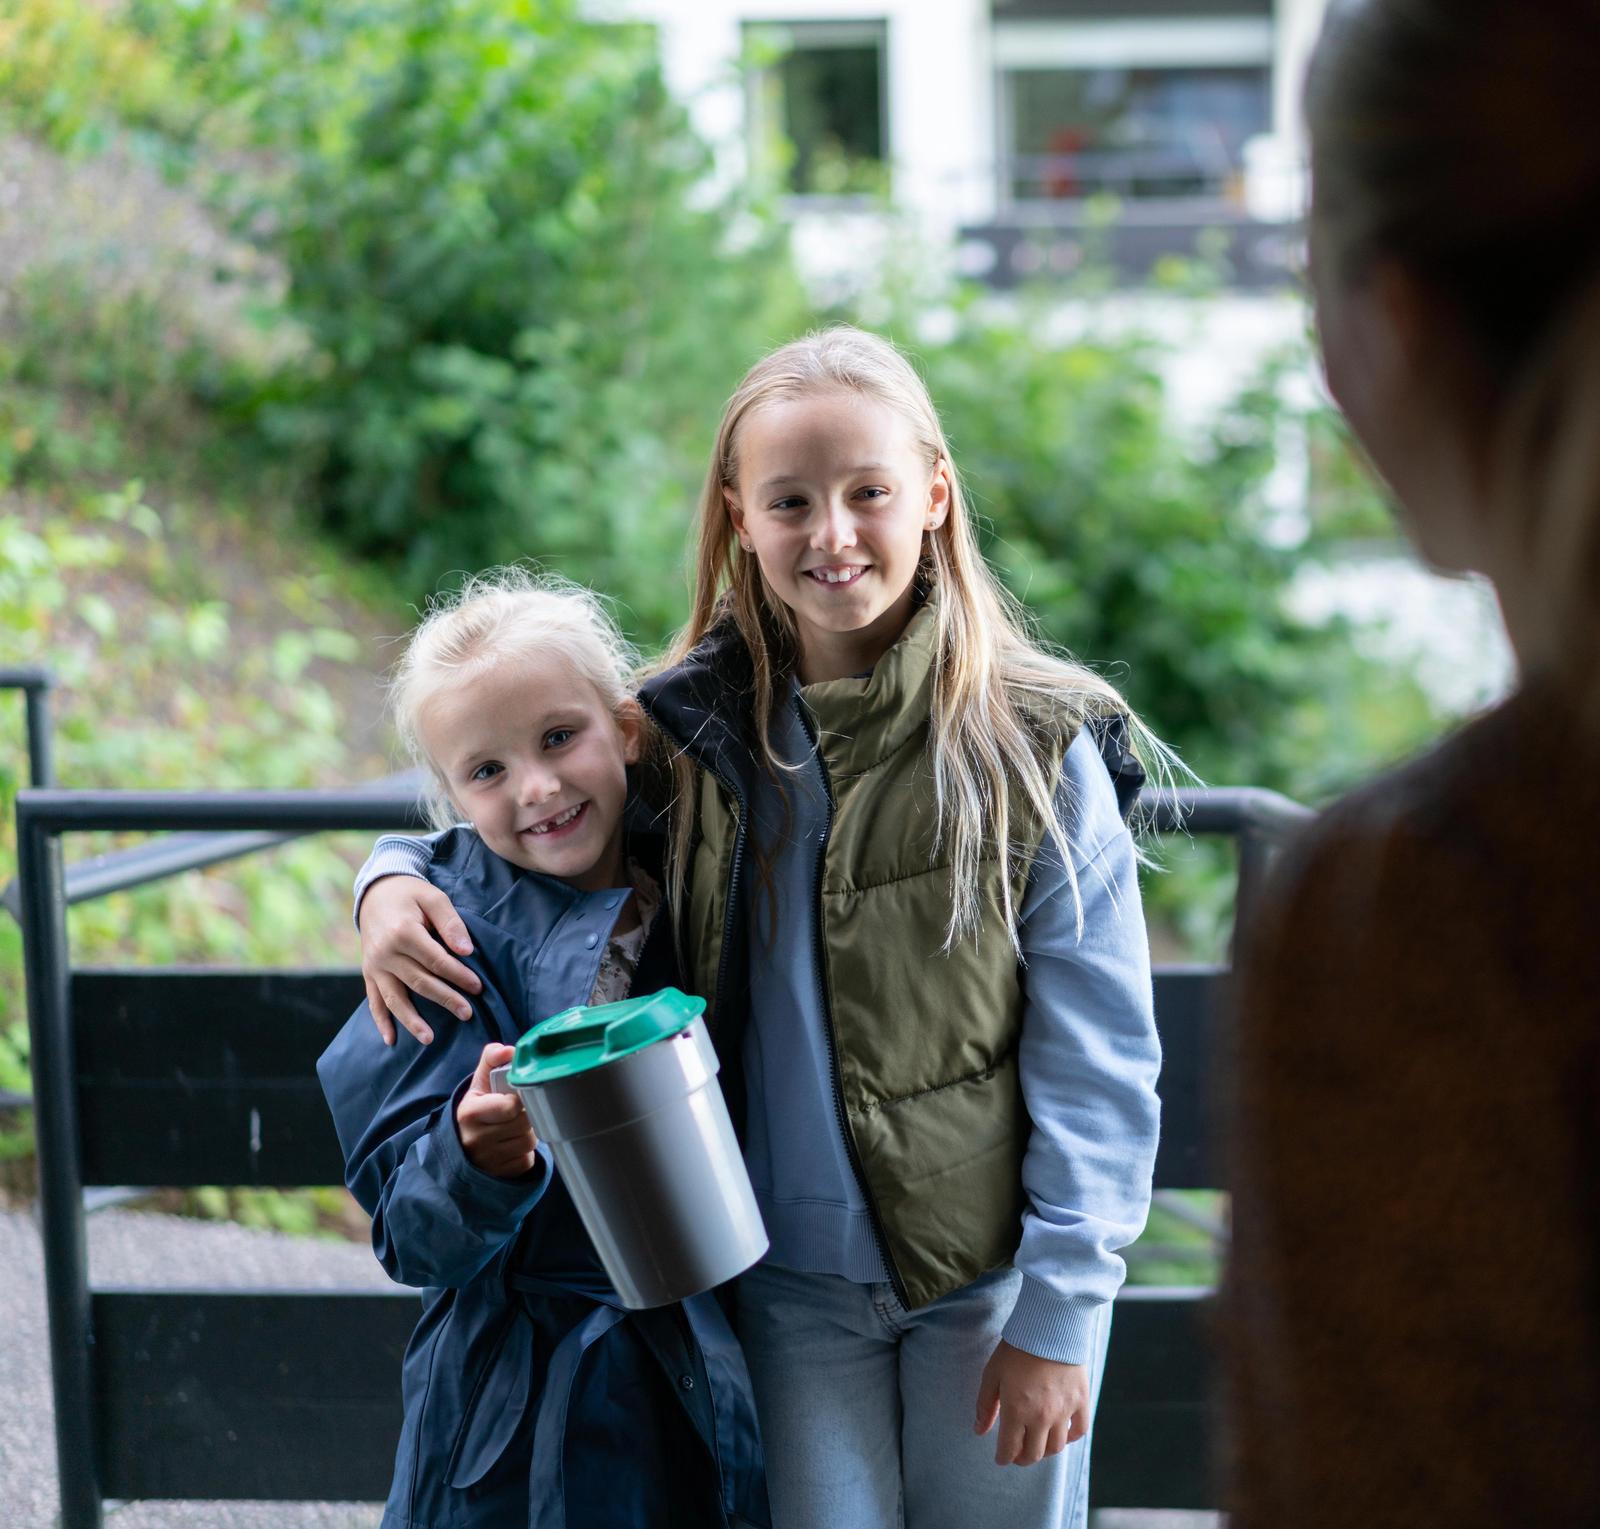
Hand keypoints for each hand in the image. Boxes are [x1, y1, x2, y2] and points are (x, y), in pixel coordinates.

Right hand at [359, 875, 481, 1045]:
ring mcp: (374, 966)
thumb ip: (451, 923)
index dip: (458, 975)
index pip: (437, 961)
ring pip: (395, 998)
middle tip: (467, 1013)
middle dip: (445, 999)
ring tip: (429, 1039)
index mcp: (403, 932)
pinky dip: (381, 1021)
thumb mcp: (434, 898)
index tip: (477, 986)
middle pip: (420, 982)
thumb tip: (466, 951)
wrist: (375, 892)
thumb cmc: (411, 895)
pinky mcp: (368, 973)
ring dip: (412, 1020)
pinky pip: (373, 1000)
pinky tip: (391, 1040)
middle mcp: (385, 953)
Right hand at [456, 1044, 539, 1177]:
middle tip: (518, 1112)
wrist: (464, 1147)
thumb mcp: (480, 1083)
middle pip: (524, 1124)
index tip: (514, 1097)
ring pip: (529, 1142)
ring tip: (516, 1127)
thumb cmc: (479, 1109)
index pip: (510, 1106)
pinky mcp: (501, 1175)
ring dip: (528, 1132)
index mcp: (469, 1114)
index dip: (518, 1099)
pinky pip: (527, 1160)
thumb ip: (492, 1059)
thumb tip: (509, 1050)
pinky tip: (514, 1145)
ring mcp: (488, 1161)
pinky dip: (525, 1152)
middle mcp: (476, 1140)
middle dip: (526, 1115)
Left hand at [974, 1340, 1089, 1466]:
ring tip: (1037, 1443)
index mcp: (1016, 1410)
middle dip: (1022, 1458)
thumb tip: (979, 1431)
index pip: (1009, 1449)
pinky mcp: (1081, 1401)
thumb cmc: (1017, 1347)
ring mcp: (1064, 1411)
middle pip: (1034, 1453)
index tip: (1000, 1457)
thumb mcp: (992, 1374)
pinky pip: (1080, 1430)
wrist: (1050, 1325)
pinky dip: (1071, 1437)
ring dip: (1044, 1451)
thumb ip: (985, 1405)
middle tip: (1017, 1453)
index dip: (1003, 1458)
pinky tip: (1062, 1432)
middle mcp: (1042, 1417)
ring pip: (1056, 1447)